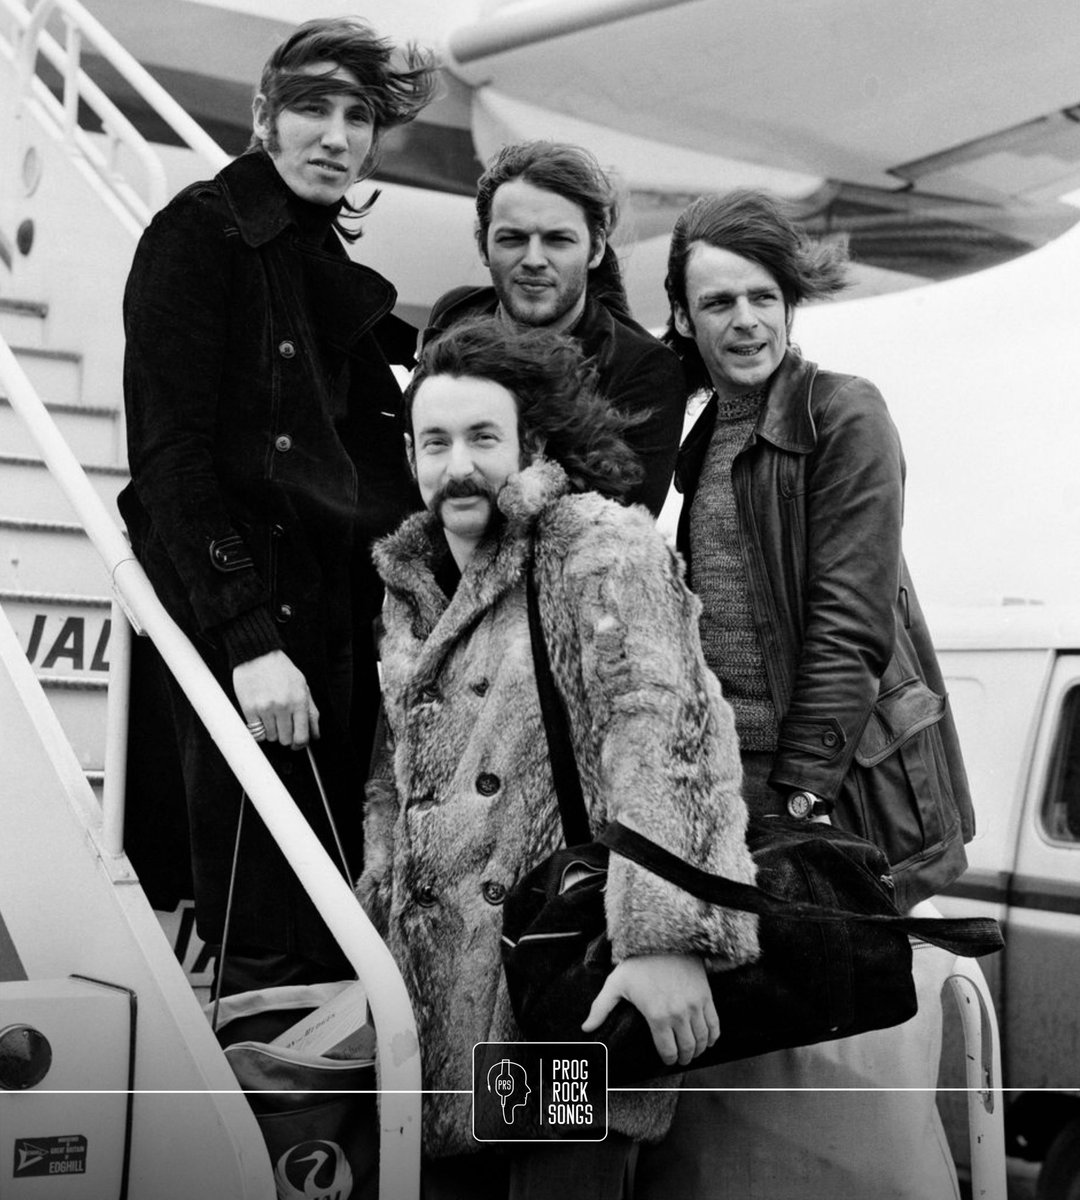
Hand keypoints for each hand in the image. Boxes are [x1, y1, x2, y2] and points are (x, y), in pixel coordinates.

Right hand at [233, 650, 319, 748]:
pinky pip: (256, 732)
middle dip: (286, 736)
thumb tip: (315, 734)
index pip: (302, 736)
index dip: (300, 744)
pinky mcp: (249, 709)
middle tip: (283, 726)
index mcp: (299, 701)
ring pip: (271, 737)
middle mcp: (283, 706)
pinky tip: (261, 719)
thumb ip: (311, 711)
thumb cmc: (281, 669)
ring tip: (271, 717)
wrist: (257, 655)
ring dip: (272, 731)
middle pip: (286, 740)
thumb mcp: (303, 686)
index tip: (297, 744)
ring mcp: (265, 708)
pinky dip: (259, 729)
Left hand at [581, 953, 718, 1066]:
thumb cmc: (638, 961)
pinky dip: (713, 1036)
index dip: (668, 1060)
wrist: (665, 938)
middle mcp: (679, 1014)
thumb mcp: (616, 983)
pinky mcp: (706, 996)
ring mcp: (695, 1005)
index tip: (667, 1060)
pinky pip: (715, 1024)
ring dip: (699, 1049)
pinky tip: (708, 1040)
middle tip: (681, 1059)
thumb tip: (586, 1028)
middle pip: (687, 1048)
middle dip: (684, 1057)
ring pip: (702, 1039)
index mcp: (657, 1016)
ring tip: (693, 1051)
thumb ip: (601, 1008)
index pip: (667, 1051)